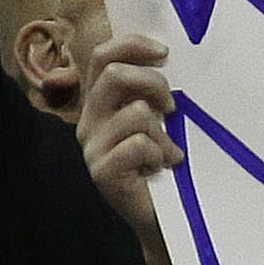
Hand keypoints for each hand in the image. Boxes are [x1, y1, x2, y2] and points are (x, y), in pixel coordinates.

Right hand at [77, 34, 178, 235]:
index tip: (164, 52)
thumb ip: (154, 93)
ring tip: (169, 153)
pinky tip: (163, 169)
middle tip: (173, 108)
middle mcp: (90, 121)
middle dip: (154, 83)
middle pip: (113, 75)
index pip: (102, 57)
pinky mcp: (102, 171)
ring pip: (135, 113)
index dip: (131, 45)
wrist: (166, 219)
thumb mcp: (162, 122)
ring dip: (164, 132)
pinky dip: (161, 154)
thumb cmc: (168, 166)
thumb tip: (169, 58)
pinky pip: (139, 145)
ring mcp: (92, 147)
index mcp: (100, 103)